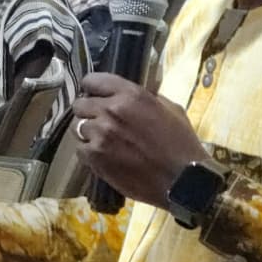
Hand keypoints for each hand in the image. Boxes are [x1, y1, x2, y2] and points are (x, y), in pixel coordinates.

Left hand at [71, 72, 207, 207]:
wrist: (183, 180)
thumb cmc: (182, 145)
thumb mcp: (171, 110)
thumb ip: (145, 98)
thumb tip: (128, 95)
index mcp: (131, 95)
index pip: (93, 81)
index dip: (92, 89)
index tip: (95, 96)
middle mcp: (111, 110)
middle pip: (80, 105)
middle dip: (89, 112)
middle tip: (101, 123)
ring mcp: (100, 133)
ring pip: (78, 127)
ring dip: (89, 133)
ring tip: (106, 142)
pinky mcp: (95, 156)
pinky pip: (80, 149)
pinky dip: (89, 153)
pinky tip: (105, 157)